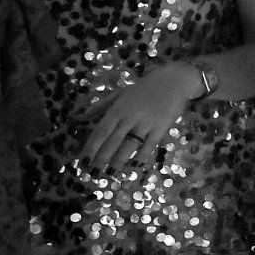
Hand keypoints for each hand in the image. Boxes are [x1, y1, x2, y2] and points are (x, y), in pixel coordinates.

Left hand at [82, 60, 199, 170]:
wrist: (173, 81)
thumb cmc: (144, 88)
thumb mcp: (120, 94)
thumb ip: (101, 106)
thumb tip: (81, 117)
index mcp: (118, 109)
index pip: (101, 131)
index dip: (91, 147)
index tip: (83, 161)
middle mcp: (130, 117)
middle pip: (112, 141)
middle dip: (101, 159)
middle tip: (93, 173)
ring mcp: (145, 123)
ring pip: (129, 146)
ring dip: (118, 161)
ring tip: (110, 173)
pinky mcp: (160, 128)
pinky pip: (149, 146)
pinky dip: (141, 156)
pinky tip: (134, 165)